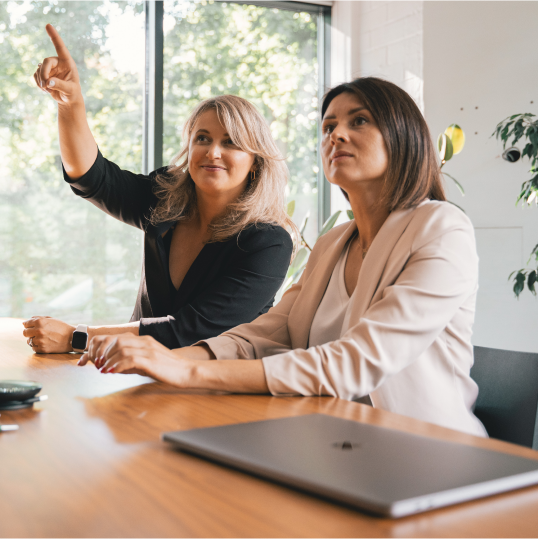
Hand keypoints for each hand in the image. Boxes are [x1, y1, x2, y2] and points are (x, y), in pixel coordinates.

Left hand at [22, 316, 75, 352]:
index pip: (26, 324)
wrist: (72, 338)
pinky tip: (46, 344)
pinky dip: (38, 346)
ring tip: (44, 339)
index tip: (32, 327)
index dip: (28, 325)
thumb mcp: (51, 319)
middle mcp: (38, 331)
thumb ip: (38, 319)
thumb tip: (25, 322)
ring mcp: (40, 340)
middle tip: (37, 334)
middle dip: (29, 333)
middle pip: (25, 333)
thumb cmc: (62, 327)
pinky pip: (34, 348)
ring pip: (29, 341)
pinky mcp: (42, 349)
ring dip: (34, 340)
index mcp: (40, 322)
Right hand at [33, 24, 82, 105]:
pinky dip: (38, 83)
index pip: (60, 47)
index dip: (54, 36)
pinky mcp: (43, 74)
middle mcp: (58, 63)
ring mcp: (50, 68)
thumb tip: (48, 81)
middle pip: (46, 61)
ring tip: (48, 89)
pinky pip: (36, 75)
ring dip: (41, 80)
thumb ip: (60, 85)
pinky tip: (45, 89)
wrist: (68, 100)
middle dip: (44, 73)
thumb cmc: (73, 93)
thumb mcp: (70, 90)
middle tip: (45, 85)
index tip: (48, 25)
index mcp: (67, 62)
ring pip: (39, 69)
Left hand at [78, 334, 195, 384]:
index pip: (115, 337)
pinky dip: (117, 365)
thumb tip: (110, 366)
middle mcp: (144, 341)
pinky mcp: (151, 360)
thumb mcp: (146, 363)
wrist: (187, 372)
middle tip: (92, 364)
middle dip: (99, 352)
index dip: (97, 346)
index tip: (87, 359)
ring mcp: (148, 349)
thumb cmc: (168, 370)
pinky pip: (129, 359)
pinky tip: (111, 372)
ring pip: (120, 348)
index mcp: (143, 340)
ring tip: (101, 369)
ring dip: (107, 359)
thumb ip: (130, 362)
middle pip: (114, 339)